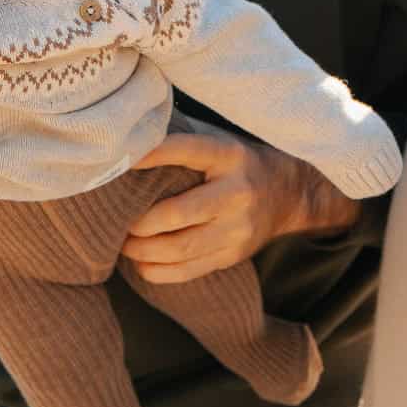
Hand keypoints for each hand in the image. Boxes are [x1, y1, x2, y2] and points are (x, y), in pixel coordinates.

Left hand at [121, 124, 359, 284]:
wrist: (288, 194)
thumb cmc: (240, 161)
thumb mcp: (221, 139)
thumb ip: (184, 137)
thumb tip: (133, 134)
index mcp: (229, 156)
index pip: (185, 151)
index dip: (150, 155)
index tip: (119, 162)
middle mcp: (236, 193)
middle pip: (177, 214)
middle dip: (139, 222)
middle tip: (118, 220)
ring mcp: (237, 230)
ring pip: (180, 249)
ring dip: (142, 250)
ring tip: (123, 243)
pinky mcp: (234, 255)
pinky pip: (190, 270)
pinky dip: (158, 271)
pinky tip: (141, 264)